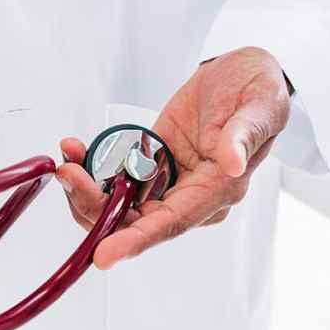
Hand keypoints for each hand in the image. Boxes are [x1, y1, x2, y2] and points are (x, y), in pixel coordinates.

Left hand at [56, 47, 290, 268]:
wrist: (245, 74)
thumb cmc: (258, 92)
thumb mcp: (260, 107)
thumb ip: (243, 137)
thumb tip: (232, 165)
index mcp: (217, 190)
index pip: (172, 224)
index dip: (136, 240)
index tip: (104, 255)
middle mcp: (189, 195)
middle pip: (134, 220)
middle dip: (95, 205)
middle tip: (69, 174)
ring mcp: (167, 182)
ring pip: (118, 204)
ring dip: (86, 187)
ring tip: (69, 156)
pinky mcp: (151, 164)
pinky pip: (114, 178)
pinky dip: (91, 169)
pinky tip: (76, 149)